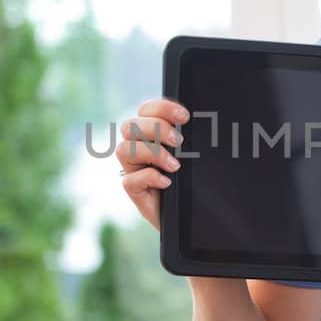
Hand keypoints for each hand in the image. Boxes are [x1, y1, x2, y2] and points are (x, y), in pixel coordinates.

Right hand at [116, 97, 188, 232]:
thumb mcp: (192, 154)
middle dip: (156, 129)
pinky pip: (130, 180)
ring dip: (152, 154)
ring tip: (175, 166)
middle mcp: (137, 148)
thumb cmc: (191, 179)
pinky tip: (168, 182)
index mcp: (150, 133)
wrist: (192, 212)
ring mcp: (133, 170)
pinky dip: (150, 177)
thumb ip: (189, 137)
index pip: (145, 110)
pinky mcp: (135, 191)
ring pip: (124, 150)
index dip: (162, 108)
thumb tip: (196, 121)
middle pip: (129, 126)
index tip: (185, 117)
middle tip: (179, 142)